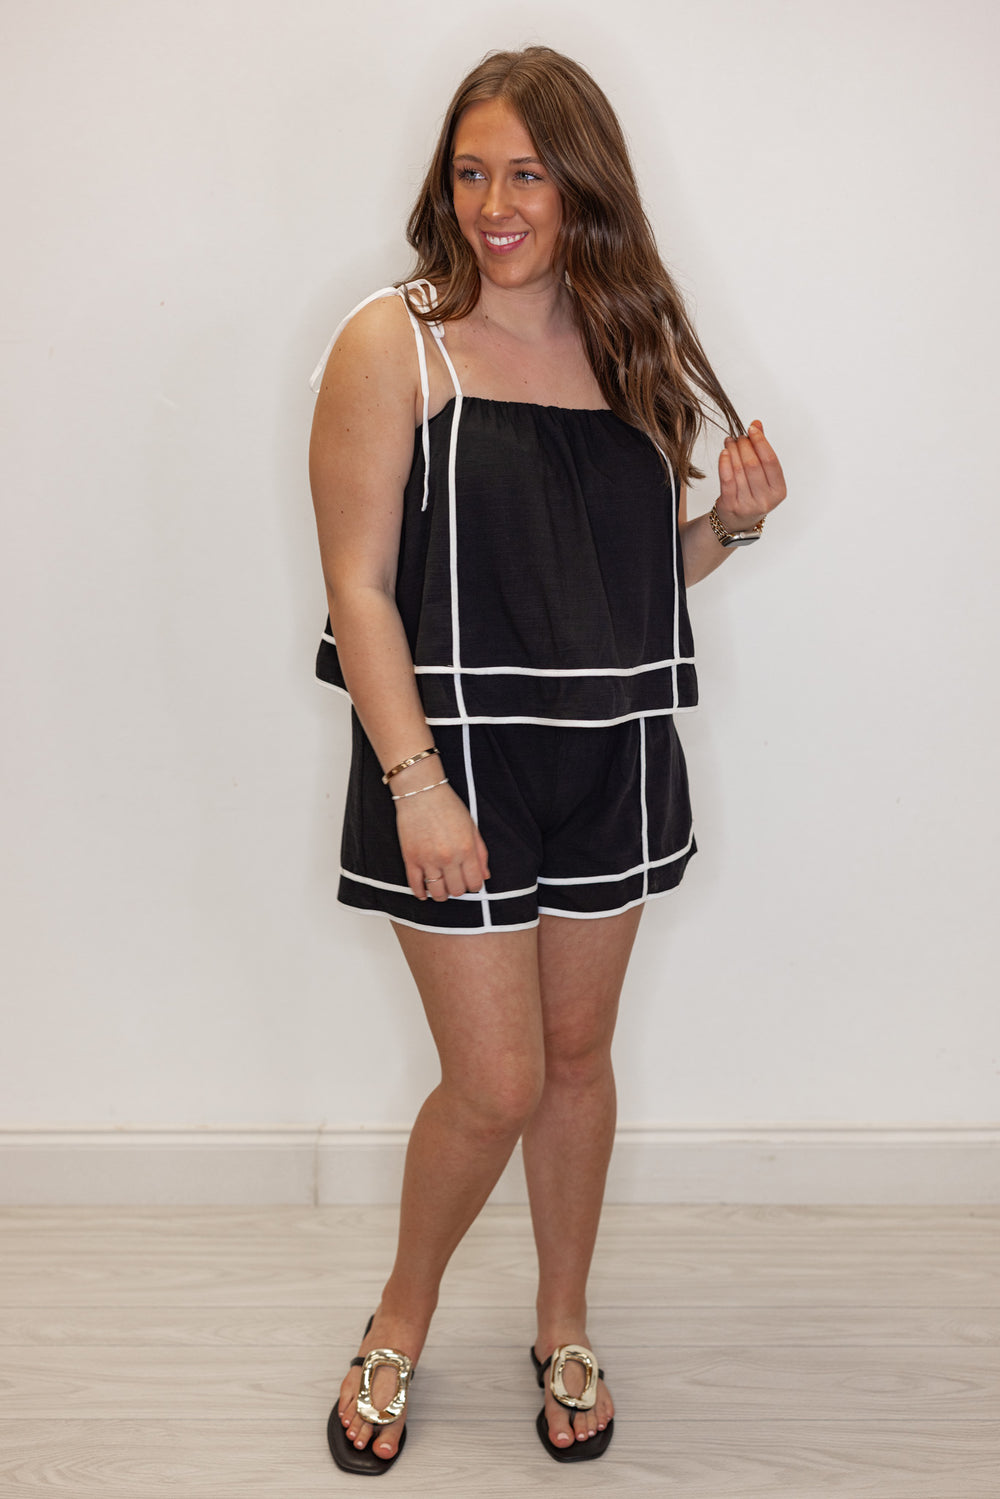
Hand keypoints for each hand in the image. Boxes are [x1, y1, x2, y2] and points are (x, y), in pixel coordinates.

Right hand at [394, 782, 490, 901]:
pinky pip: (416, 885)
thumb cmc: (447, 805)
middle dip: (459, 889)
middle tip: (456, 882)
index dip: (475, 886)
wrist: (421, 792)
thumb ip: (480, 853)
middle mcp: (448, 858)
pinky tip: (424, 892)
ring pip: (437, 892)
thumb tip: (485, 875)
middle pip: (457, 890)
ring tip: (441, 889)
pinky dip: (421, 893)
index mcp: (466, 849)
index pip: (475, 883)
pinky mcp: (411, 858)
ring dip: (441, 894)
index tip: (470, 882)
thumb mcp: (471, 827)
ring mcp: (428, 859)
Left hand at [715, 420, 785, 532]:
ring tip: (730, 442)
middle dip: (745, 445)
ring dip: (733, 451)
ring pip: (738, 470)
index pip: (771, 461)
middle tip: (739, 437)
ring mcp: (747, 504)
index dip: (761, 442)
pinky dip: (724, 463)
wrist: (737, 522)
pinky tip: (724, 453)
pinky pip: (726, 479)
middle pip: (753, 464)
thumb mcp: (763, 476)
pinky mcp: (730, 505)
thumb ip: (762, 450)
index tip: (752, 429)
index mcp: (778, 490)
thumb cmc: (753, 495)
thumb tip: (757, 424)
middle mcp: (765, 499)